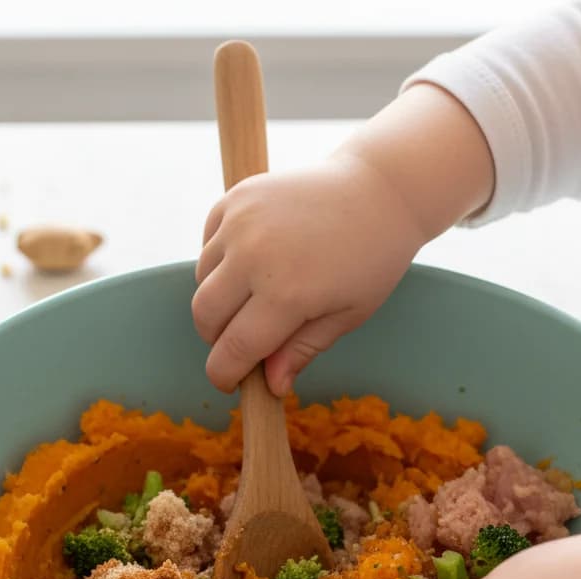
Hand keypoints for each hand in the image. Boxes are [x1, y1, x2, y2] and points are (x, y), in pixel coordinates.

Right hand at [192, 152, 424, 395]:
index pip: (234, 349)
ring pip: (202, 280)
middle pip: (205, 316)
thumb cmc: (371, 260)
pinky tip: (252, 264)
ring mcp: (241, 222)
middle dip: (217, 339)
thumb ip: (301, 350)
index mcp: (286, 294)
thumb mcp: (346, 316)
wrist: (379, 190)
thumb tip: (271, 386)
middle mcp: (255, 256)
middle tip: (242, 343)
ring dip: (219, 300)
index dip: (225, 373)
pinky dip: (220, 263)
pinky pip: (208, 244)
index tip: (229, 383)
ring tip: (255, 298)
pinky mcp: (236, 198)